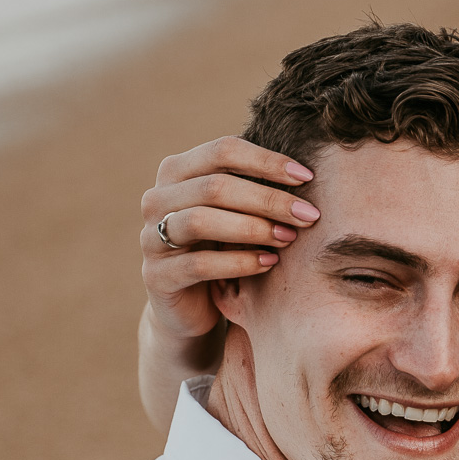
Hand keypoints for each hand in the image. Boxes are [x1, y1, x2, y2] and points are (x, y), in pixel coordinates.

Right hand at [140, 135, 320, 343]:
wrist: (190, 307)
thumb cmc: (220, 250)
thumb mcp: (234, 214)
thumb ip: (252, 189)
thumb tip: (305, 174)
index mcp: (176, 172)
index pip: (222, 151)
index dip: (267, 161)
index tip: (308, 177)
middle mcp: (157, 199)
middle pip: (215, 186)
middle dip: (268, 199)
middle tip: (308, 215)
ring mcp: (151, 237)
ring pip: (201, 221)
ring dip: (253, 228)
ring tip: (289, 238)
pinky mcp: (157, 276)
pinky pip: (199, 264)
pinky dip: (238, 262)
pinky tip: (269, 263)